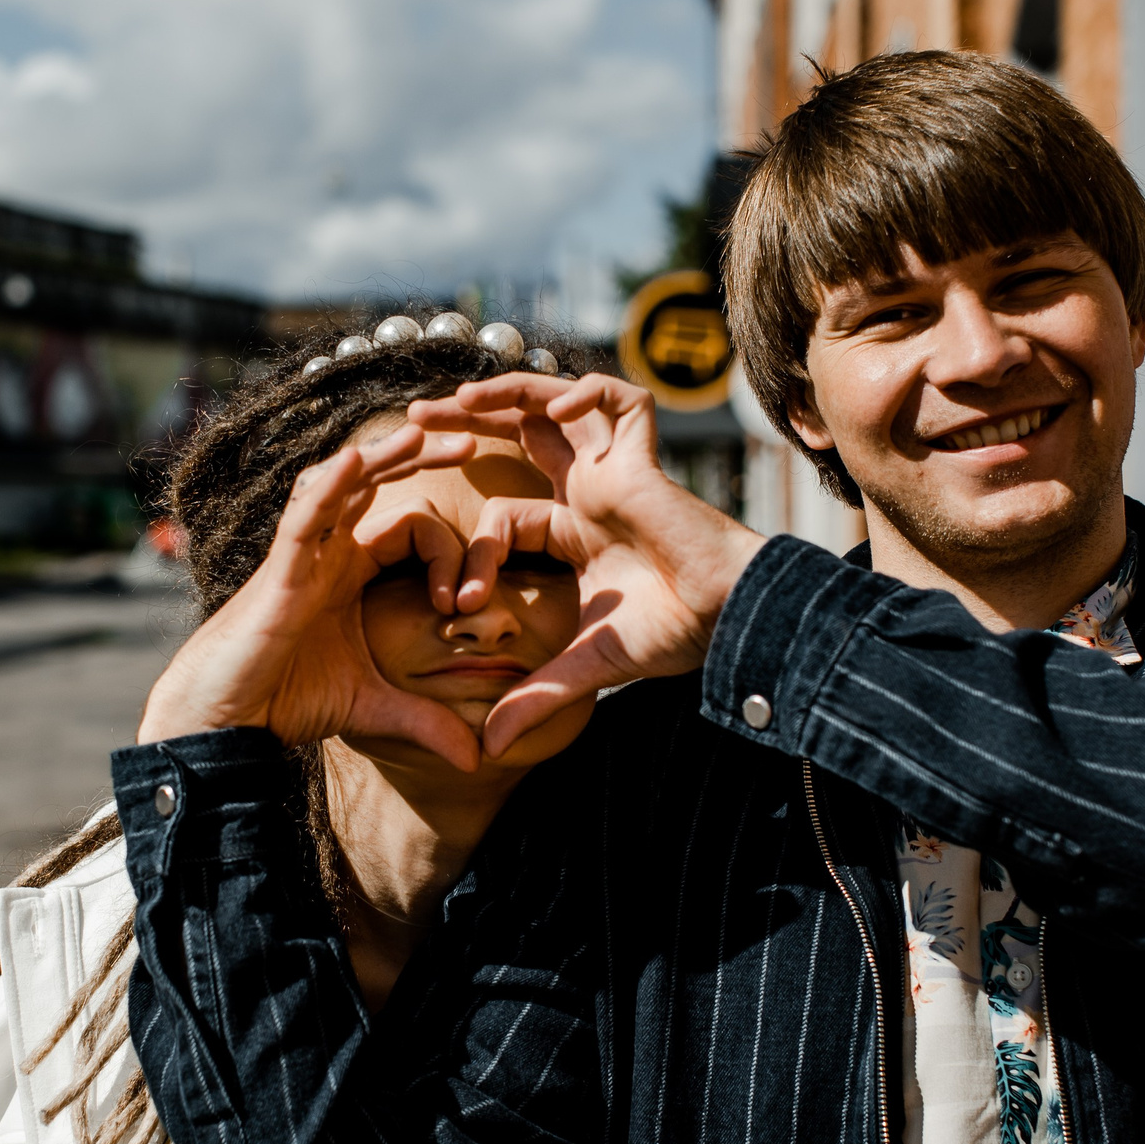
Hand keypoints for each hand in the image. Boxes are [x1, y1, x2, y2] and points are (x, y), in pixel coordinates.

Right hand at [137, 424, 485, 770]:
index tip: (471, 599)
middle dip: (423, 458)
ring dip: (380, 456)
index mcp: (350, 572)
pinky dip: (328, 487)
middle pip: (376, 485)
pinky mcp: (278, 573)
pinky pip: (303, 518)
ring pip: (340, 486)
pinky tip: (353, 461)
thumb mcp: (373, 708)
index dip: (448, 547)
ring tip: (422, 431)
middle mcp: (326, 552)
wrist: (224, 716)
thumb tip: (480, 758)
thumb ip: (427, 723)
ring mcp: (301, 556)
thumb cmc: (285, 699)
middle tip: (474, 438)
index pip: (407, 527)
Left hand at [408, 373, 763, 754]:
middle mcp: (594, 493)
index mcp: (577, 533)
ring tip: (455, 397)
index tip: (459, 599)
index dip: (476, 551)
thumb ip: (536, 698)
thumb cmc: (675, 639)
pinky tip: (550, 411)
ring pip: (557, 406)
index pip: (507, 517)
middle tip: (414, 420)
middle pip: (522, 437)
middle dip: (469, 423)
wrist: (730, 622)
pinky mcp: (647, 459)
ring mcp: (619, 471)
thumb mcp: (586, 666)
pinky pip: (621, 400)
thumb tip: (488, 750)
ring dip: (506, 395)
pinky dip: (586, 392)